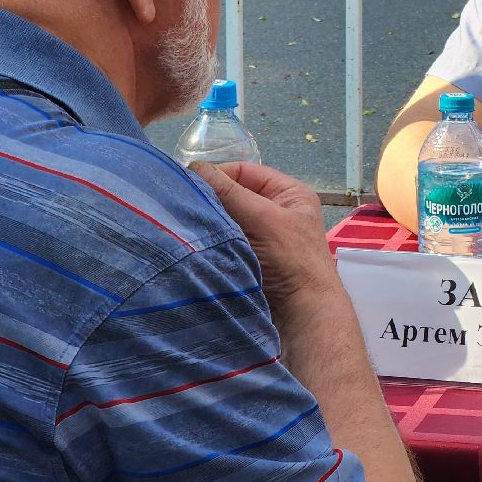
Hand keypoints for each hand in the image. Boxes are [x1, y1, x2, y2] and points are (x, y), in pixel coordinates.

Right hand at [191, 160, 338, 312]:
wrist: (301, 314)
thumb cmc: (292, 260)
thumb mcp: (264, 219)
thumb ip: (230, 193)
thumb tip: (194, 168)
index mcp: (289, 194)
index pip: (245, 172)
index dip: (218, 175)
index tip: (188, 185)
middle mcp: (275, 211)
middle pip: (232, 196)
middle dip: (210, 201)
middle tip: (180, 207)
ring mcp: (261, 237)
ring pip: (225, 220)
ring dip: (208, 224)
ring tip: (183, 225)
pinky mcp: (248, 258)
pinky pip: (223, 242)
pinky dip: (210, 242)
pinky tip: (192, 243)